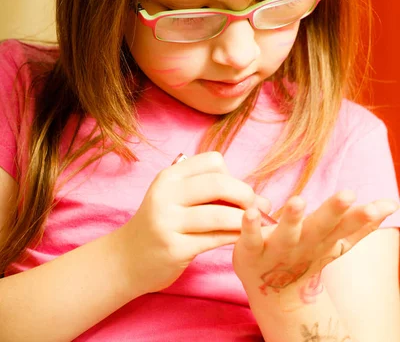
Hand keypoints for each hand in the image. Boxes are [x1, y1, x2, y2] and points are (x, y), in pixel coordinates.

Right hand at [117, 152, 269, 295]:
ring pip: (219, 214)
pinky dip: (234, 237)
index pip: (213, 161)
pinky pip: (215, 239)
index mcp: (169, 176)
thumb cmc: (162, 224)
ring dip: (244, 220)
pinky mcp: (175, 248)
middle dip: (245, 195)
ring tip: (253, 225)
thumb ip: (211, 193)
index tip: (238, 193)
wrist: (127, 259)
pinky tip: (241, 238)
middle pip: (219, 184)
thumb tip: (262, 199)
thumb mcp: (175, 198)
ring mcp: (168, 221)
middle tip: (256, 209)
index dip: (232, 175)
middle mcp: (166, 194)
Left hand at [232, 191, 398, 304]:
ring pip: (286, 233)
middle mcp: (304, 243)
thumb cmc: (307, 254)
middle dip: (333, 210)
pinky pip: (250, 237)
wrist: (274, 289)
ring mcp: (278, 248)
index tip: (379, 204)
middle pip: (321, 226)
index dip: (362, 217)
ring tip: (298, 200)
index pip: (346, 226)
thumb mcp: (336, 241)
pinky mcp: (251, 250)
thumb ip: (362, 223)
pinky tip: (250, 211)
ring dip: (292, 217)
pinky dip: (250, 226)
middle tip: (347, 194)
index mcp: (324, 239)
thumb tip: (392, 203)